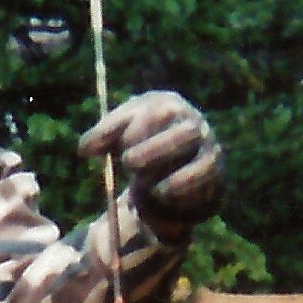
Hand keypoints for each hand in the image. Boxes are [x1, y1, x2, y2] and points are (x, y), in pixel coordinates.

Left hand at [78, 90, 223, 232]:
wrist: (166, 172)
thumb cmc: (139, 146)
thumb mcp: (117, 138)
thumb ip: (100, 139)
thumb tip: (84, 150)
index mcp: (169, 106)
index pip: (156, 110)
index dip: (138, 128)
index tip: (119, 147)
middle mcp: (195, 124)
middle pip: (186, 133)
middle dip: (156, 150)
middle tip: (129, 165)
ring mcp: (211, 150)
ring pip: (202, 163)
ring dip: (175, 177)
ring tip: (149, 188)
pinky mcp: (217, 178)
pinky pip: (207, 188)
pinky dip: (186, 194)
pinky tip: (164, 197)